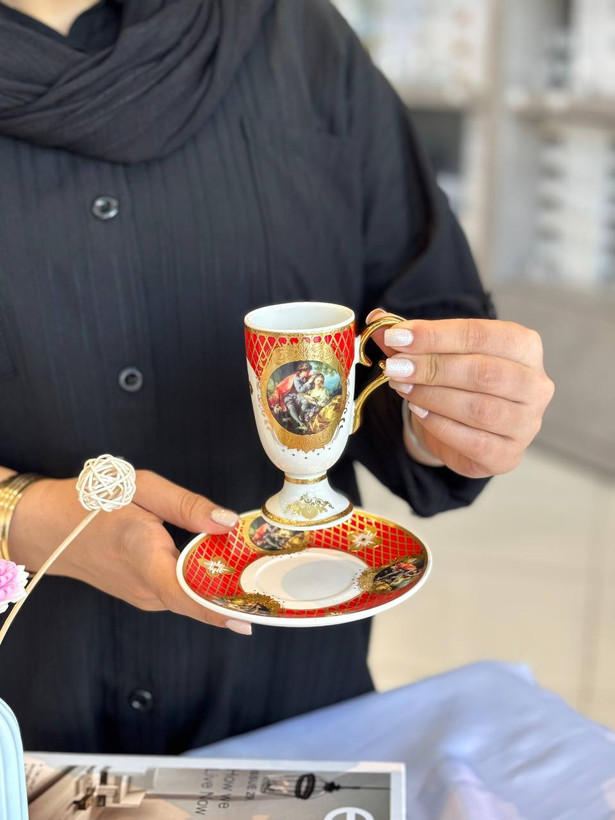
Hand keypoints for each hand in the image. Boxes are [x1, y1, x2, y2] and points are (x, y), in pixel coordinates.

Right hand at [8, 471, 250, 634]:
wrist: (47, 528)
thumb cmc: (92, 501)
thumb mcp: (141, 487)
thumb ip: (187, 505)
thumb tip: (227, 522)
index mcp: (143, 554)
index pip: (185, 592)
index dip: (219, 606)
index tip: (251, 616)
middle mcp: (144, 586)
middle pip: (197, 599)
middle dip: (235, 593)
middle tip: (274, 585)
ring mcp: (142, 596)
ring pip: (190, 598)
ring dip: (220, 589)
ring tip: (257, 573)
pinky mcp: (142, 596)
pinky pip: (179, 595)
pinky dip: (202, 586)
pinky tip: (222, 569)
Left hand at [367, 310, 554, 478]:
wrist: (468, 429)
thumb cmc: (459, 381)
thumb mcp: (436, 353)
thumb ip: (412, 337)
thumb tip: (378, 320)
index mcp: (524, 346)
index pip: (481, 335)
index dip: (436, 335)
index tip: (397, 337)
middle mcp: (535, 384)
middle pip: (484, 372)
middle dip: (432, 368)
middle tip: (395, 367)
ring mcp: (527, 423)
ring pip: (480, 408)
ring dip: (433, 396)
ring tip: (401, 388)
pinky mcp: (509, 455)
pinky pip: (475, 441)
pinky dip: (441, 425)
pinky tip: (419, 412)